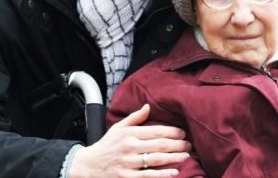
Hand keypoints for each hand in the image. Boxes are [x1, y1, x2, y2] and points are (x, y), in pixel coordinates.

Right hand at [69, 104, 190, 177]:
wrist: (88, 166)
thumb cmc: (106, 146)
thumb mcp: (118, 128)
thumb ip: (134, 118)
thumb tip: (148, 106)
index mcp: (129, 133)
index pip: (156, 131)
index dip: (172, 132)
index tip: (183, 132)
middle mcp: (129, 147)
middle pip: (159, 145)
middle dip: (177, 144)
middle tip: (189, 144)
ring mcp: (128, 163)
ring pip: (156, 159)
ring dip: (174, 157)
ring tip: (186, 155)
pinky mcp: (127, 177)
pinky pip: (148, 176)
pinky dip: (163, 174)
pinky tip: (174, 172)